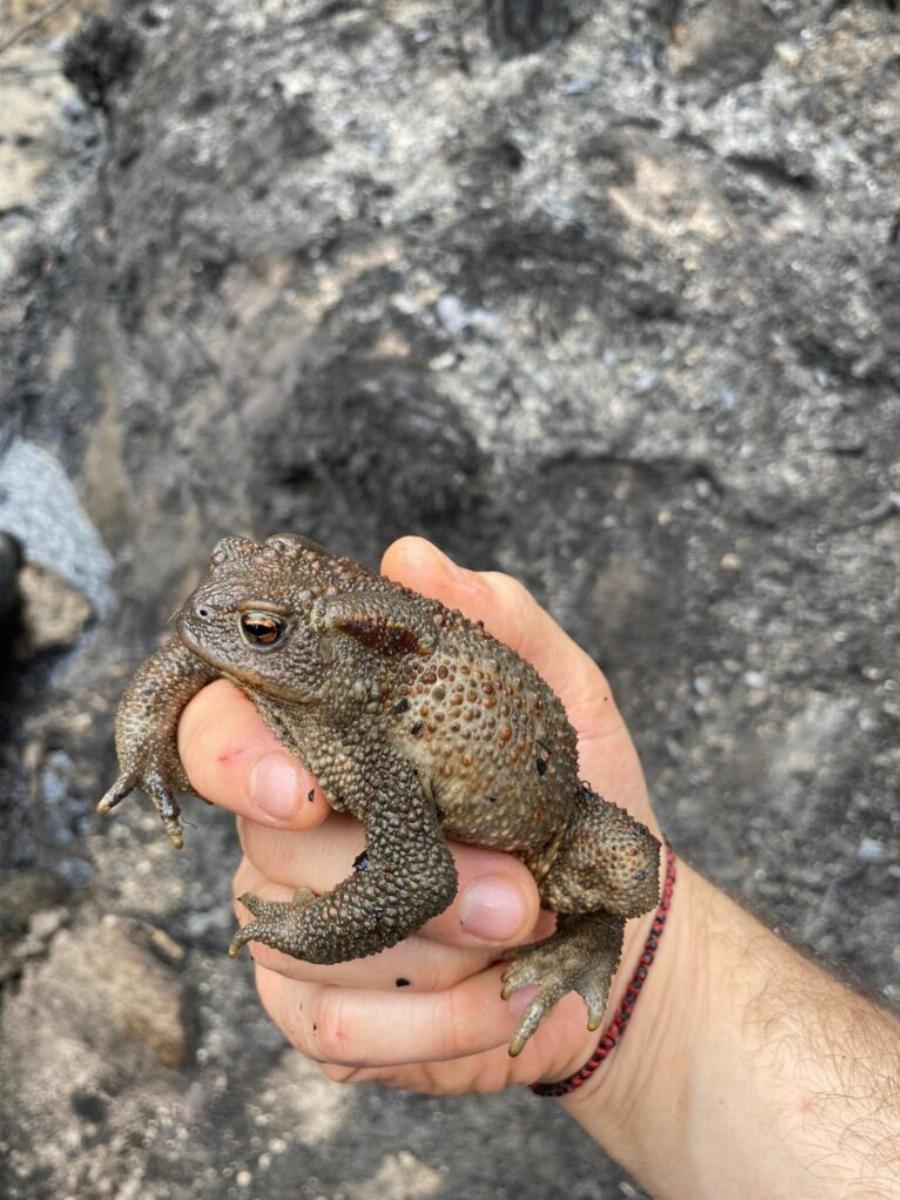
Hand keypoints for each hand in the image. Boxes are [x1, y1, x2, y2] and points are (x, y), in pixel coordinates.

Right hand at [178, 537, 661, 1093]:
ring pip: (301, 946)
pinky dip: (428, 1025)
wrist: (609, 924)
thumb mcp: (562, 696)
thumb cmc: (575, 799)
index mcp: (328, 742)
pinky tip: (494, 999)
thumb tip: (411, 555)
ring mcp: (293, 925)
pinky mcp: (318, 1010)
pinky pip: (330, 1028)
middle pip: (267, 848)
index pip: (221, 729)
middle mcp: (288, 829)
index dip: (235, 756)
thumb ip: (497, 621)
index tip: (304, 790)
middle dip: (392, 874)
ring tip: (523, 934)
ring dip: (432, 955)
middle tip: (512, 890)